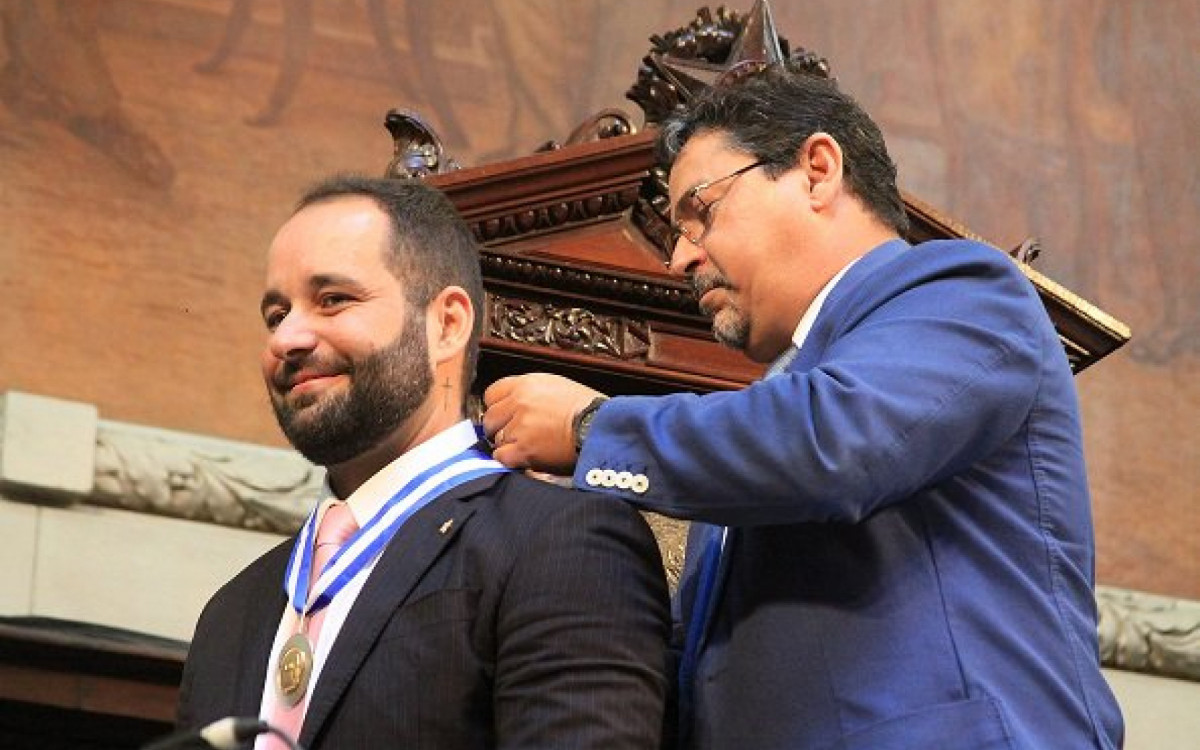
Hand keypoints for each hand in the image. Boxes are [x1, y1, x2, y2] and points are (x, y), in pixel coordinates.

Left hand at [482, 374, 604, 473]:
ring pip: (496, 439)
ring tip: (529, 447)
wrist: (602, 428)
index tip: (505, 416)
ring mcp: (519, 426)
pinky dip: (510, 460)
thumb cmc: (590, 409)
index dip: (498, 407)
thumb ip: (532, 393)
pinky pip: (501, 457)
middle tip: (516, 435)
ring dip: (509, 445)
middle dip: (501, 427)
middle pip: (491, 418)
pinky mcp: (523, 449)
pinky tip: (524, 459)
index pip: (492, 393)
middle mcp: (519, 402)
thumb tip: (516, 404)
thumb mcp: (559, 387)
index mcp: (527, 383)